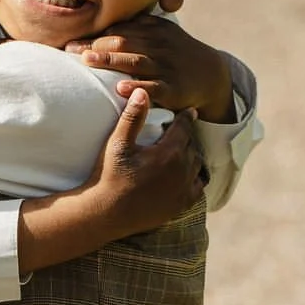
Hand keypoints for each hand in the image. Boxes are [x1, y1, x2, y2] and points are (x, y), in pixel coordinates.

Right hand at [16, 91, 204, 274]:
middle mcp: (182, 170)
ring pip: (197, 165)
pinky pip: (198, 188)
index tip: (190, 111)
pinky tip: (188, 176)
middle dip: (186, 138)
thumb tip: (142, 91)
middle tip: (181, 133)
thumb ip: (133, 117)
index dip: (186, 118)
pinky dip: (195, 179)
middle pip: (192, 146)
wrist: (106, 213)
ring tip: (184, 152)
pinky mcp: (181, 205)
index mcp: (169, 152)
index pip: (184, 127)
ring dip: (191, 157)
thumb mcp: (118, 144)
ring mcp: (183, 189)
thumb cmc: (109, 176)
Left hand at [66, 14, 232, 123]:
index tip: (71, 38)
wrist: (211, 74)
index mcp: (154, 30)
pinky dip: (137, 87)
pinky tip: (120, 87)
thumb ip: (137, 27)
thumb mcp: (162, 33)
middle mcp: (159, 45)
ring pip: (136, 60)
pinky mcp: (173, 88)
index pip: (120, 28)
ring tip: (87, 60)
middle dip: (95, 44)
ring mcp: (166, 66)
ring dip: (110, 60)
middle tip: (70, 49)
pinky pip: (153, 87)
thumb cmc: (177, 54)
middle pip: (124, 41)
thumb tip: (102, 23)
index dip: (95, 33)